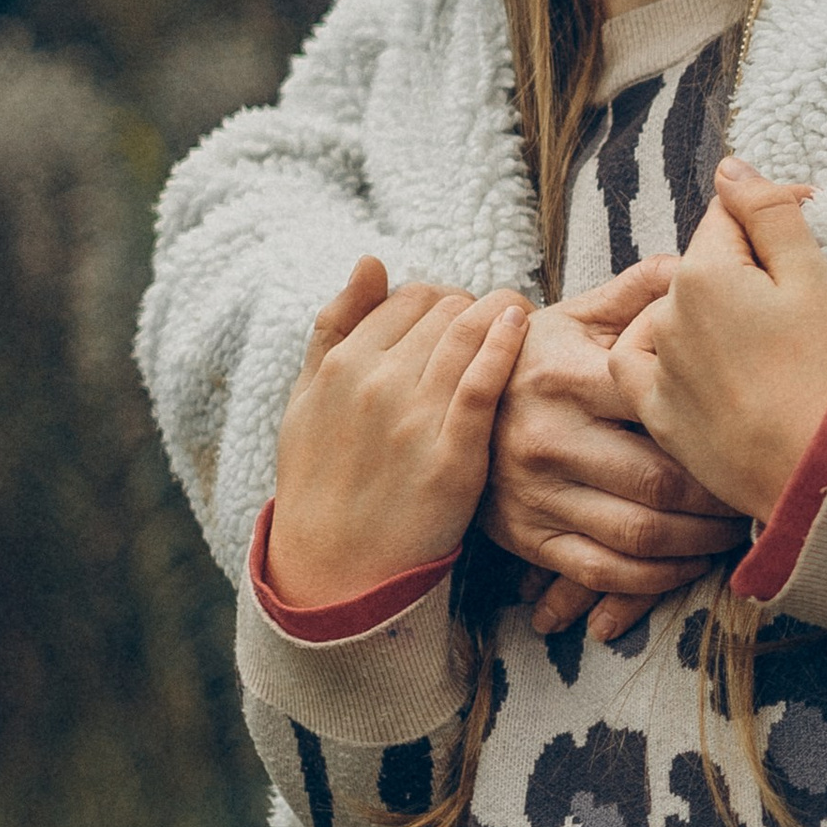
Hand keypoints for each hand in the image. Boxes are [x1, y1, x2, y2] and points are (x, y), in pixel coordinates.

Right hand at [270, 260, 530, 609]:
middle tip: (496, 320)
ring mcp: (412, 417)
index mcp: (340, 363)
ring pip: (467, 332)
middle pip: (445, 309)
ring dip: (500, 313)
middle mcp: (374, 381)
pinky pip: (482, 381)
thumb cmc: (321, 479)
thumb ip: (334, 326)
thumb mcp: (305, 398)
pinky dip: (505, 344)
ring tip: (518, 316)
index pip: (410, 297)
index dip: (444, 300)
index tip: (462, 315)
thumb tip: (370, 260)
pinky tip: (521, 327)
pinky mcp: (449, 454)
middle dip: (475, 308)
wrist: (334, 566)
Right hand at [479, 260, 751, 639]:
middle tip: (756, 493)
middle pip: (659, 484)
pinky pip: (603, 571)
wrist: (444, 408)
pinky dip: (655, 579)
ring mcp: (535, 495)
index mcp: (566, 377)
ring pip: (639, 535)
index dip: (718, 429)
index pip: (659, 408)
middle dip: (720, 499)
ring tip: (733, 531)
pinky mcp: (528, 538)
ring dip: (699, 543)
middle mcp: (547, 439)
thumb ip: (635, 291)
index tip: (757, 433)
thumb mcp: (572, 317)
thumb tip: (696, 266)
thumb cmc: (530, 360)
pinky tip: (687, 563)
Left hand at [610, 159, 826, 522]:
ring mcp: (657, 365)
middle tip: (795, 310)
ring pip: (676, 315)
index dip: (770, 224)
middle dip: (744, 275)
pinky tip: (697, 367)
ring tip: (760, 348)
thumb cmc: (824, 373)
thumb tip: (729, 167)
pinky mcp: (657, 412)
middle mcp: (666, 313)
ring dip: (708, 318)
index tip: (807, 246)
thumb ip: (768, 211)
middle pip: (703, 269)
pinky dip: (664, 359)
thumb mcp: (812, 277)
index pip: (729, 218)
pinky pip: (642, 367)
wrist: (816, 471)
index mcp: (704, 272)